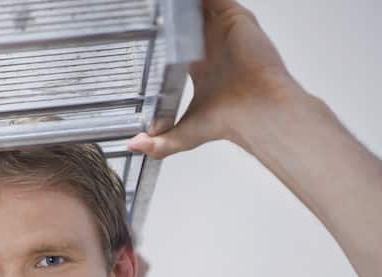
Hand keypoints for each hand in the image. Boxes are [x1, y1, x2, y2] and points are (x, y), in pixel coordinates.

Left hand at [128, 0, 298, 158]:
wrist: (258, 114)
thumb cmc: (232, 121)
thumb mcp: (183, 135)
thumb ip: (159, 143)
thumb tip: (134, 146)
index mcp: (199, 66)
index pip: (178, 41)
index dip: (165, 34)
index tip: (148, 30)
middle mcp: (212, 45)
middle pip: (187, 18)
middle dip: (171, 12)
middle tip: (150, 9)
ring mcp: (224, 29)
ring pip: (198, 5)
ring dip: (181, 4)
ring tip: (160, 4)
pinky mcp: (234, 17)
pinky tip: (176, 2)